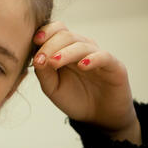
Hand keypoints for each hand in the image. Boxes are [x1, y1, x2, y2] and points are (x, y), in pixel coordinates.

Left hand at [32, 21, 140, 144]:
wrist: (99, 116)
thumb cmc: (74, 98)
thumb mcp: (52, 88)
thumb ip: (43, 73)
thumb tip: (36, 59)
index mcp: (65, 49)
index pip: (56, 30)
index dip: (45, 33)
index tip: (34, 42)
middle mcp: (81, 48)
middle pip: (66, 35)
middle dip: (50, 46)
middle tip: (40, 60)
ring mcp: (97, 55)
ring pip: (81, 45)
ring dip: (65, 53)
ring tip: (54, 62)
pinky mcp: (114, 66)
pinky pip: (103, 57)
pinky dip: (92, 59)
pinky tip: (82, 66)